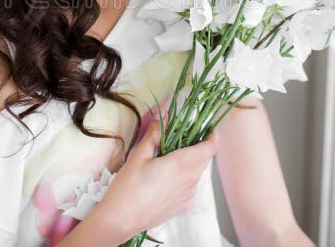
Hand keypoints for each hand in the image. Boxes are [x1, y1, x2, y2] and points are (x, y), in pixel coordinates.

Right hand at [96, 112, 219, 237]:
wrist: (121, 220)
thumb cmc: (128, 187)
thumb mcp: (139, 155)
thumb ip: (155, 133)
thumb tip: (163, 114)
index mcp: (183, 163)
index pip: (210, 147)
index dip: (213, 135)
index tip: (209, 127)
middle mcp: (190, 179)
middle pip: (205, 158)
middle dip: (199, 146)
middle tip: (183, 137)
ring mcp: (187, 195)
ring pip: (196, 172)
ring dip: (190, 162)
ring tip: (169, 157)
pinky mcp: (181, 205)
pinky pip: (188, 186)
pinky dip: (182, 177)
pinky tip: (163, 178)